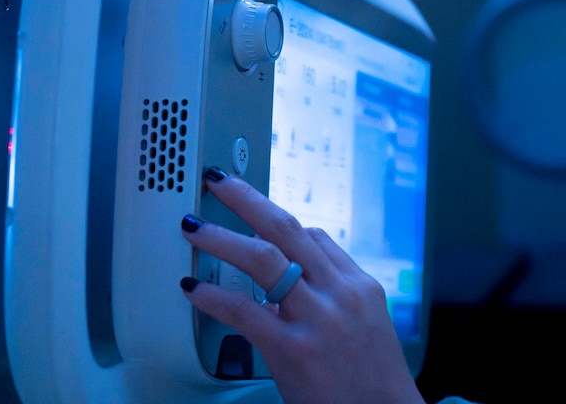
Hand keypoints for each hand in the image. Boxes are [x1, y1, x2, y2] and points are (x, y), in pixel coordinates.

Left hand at [181, 167, 426, 403]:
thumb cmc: (372, 385)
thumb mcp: (367, 328)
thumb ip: (332, 299)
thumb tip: (289, 284)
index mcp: (359, 286)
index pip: (315, 237)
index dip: (277, 221)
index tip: (251, 210)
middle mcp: (340, 294)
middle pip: (286, 229)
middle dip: (247, 200)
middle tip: (218, 182)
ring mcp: (318, 320)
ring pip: (262, 259)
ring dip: (221, 238)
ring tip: (193, 228)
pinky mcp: (294, 350)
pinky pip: (245, 311)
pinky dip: (214, 295)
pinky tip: (195, 289)